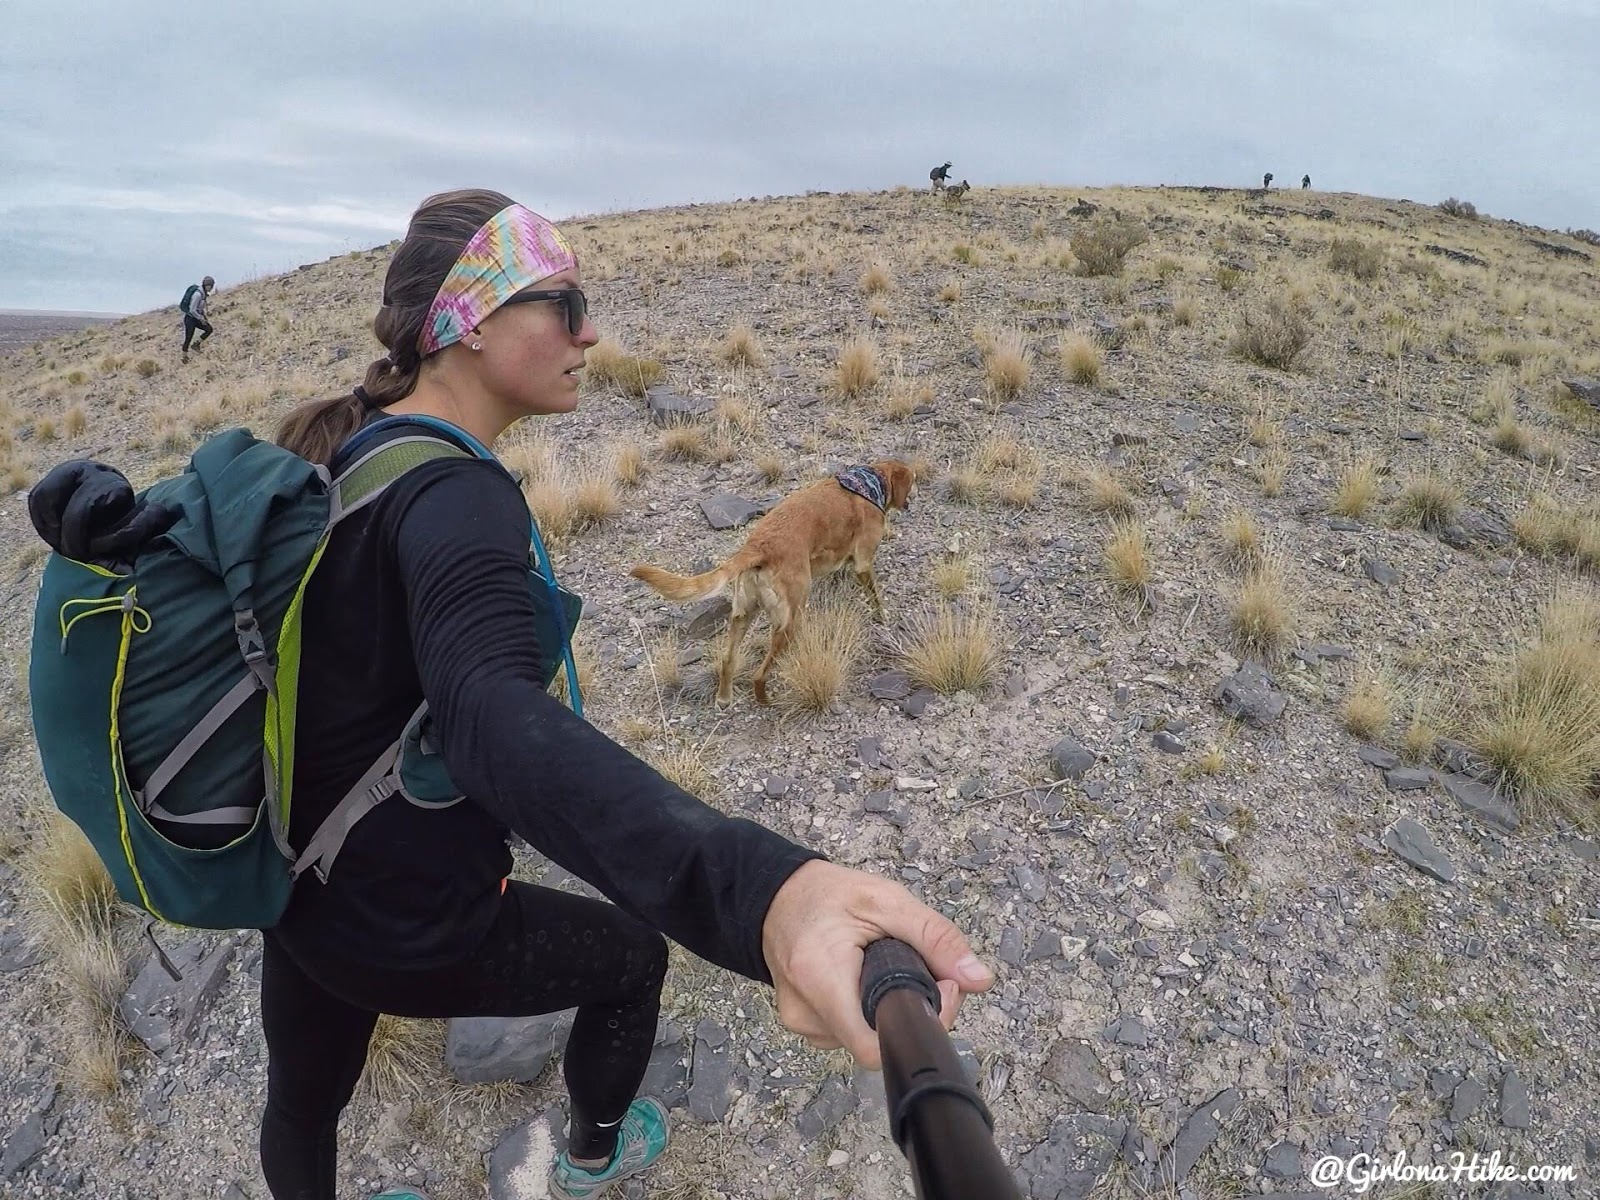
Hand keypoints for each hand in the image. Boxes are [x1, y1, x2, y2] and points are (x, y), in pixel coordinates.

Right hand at [761, 859, 994, 1069]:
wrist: (774, 896)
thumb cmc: (826, 894)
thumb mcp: (887, 901)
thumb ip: (935, 937)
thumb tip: (978, 980)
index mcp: (821, 979)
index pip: (875, 1046)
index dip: (917, 1024)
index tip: (939, 986)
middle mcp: (804, 1013)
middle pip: (876, 1042)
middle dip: (908, 1009)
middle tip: (921, 967)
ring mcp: (800, 1023)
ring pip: (864, 1038)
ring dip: (886, 1010)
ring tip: (885, 966)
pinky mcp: (802, 1024)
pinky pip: (847, 1031)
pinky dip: (865, 1010)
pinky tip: (864, 979)